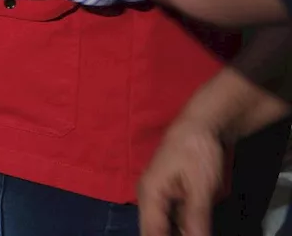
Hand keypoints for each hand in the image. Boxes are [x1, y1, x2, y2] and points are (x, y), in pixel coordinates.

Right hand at [138, 115, 223, 235]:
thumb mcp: (200, 189)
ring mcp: (158, 194)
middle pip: (153, 230)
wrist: (202, 125)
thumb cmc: (197, 152)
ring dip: (174, 232)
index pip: (151, 232)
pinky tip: (192, 230)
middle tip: (192, 234)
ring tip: (193, 231)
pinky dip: (179, 228)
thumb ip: (194, 219)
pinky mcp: (169, 193)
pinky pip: (170, 217)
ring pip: (162, 225)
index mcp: (149, 194)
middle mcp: (148, 196)